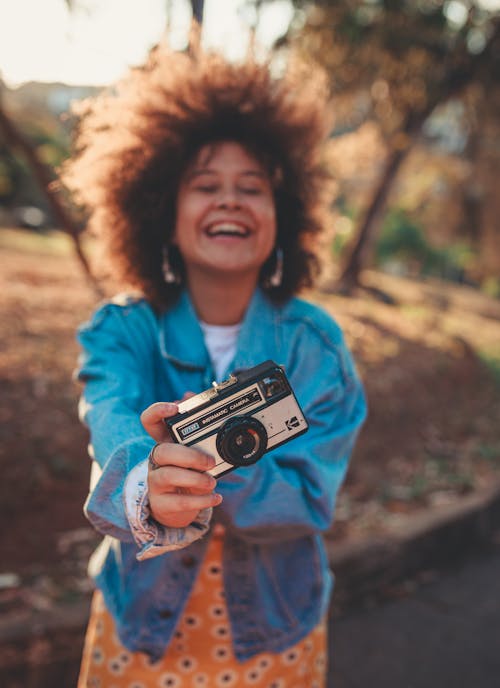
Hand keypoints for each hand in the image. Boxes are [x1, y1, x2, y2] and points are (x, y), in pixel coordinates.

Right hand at [141, 401, 221, 528]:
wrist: (178, 507)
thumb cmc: (188, 473)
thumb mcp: (195, 452)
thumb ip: (197, 427)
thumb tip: (190, 395)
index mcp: (165, 443)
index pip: (149, 421)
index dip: (157, 412)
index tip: (174, 408)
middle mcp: (157, 461)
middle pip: (162, 451)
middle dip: (188, 455)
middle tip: (209, 461)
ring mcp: (156, 483)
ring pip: (168, 476)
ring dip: (195, 479)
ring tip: (212, 481)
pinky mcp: (161, 504)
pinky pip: (178, 502)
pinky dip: (201, 500)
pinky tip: (215, 497)